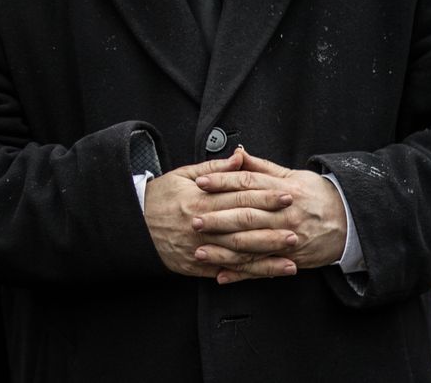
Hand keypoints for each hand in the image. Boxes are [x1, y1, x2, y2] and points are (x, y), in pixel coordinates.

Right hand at [143, 150, 296, 280]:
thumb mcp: (183, 175)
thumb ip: (215, 168)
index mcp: (200, 200)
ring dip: (267, 255)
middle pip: (243, 226)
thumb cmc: (160, 196)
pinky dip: (249, 273)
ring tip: (291, 255)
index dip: (266, 196)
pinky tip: (268, 273)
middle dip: (273, 227)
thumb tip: (240, 158)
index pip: (240, 197)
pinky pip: (227, 269)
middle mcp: (202, 225)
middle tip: (297, 226)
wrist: (133, 223)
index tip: (287, 195)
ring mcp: (200, 247)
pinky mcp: (197, 265)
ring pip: (239, 252)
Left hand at [192, 149, 347, 283]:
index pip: (248, 183)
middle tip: (194, 219)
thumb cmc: (317, 195)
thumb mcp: (293, 175)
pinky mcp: (291, 259)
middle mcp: (285, 215)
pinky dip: (242, 274)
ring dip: (224, 249)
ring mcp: (288, 239)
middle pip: (247, 215)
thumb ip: (262, 167)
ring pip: (252, 245)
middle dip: (218, 218)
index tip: (201, 183)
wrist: (351, 222)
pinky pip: (263, 268)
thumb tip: (237, 153)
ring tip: (200, 250)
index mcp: (284, 190)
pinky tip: (221, 274)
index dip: (223, 182)